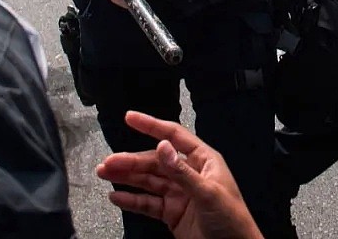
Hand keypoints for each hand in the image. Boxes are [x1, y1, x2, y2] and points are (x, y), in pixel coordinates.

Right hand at [95, 111, 264, 238]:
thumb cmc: (232, 219)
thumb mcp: (207, 193)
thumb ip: (182, 171)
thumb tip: (162, 147)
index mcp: (202, 161)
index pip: (173, 136)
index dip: (151, 126)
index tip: (131, 118)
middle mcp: (189, 174)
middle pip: (154, 161)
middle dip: (130, 160)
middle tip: (108, 162)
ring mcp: (179, 194)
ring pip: (148, 181)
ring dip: (126, 177)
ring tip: (105, 174)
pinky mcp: (172, 213)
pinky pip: (148, 203)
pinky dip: (132, 200)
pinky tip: (117, 197)